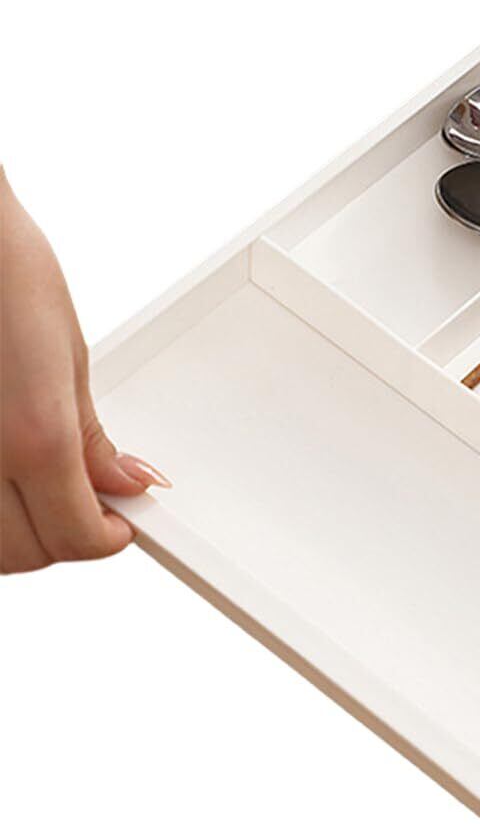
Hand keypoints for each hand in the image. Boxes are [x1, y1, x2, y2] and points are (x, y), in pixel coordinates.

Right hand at [1, 168, 168, 573]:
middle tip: (88, 502)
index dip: (107, 536)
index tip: (121, 522)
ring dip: (16, 533)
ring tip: (41, 487)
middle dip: (63, 539)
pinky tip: (2, 478)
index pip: (76, 536)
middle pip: (24, 553)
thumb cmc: (5, 269)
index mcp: (32, 438)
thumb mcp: (68, 354)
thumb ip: (89, 437)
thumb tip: (123, 483)